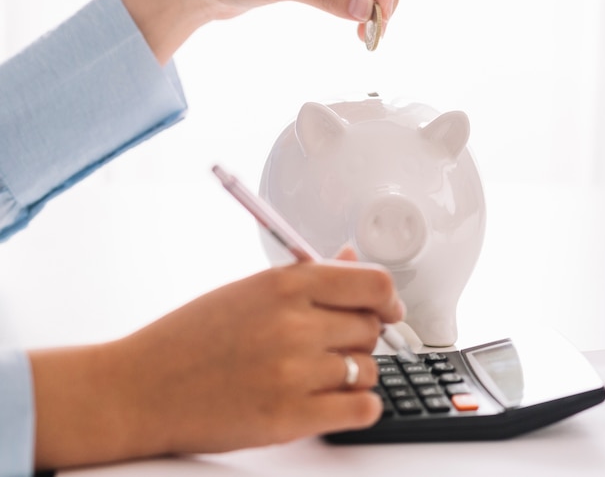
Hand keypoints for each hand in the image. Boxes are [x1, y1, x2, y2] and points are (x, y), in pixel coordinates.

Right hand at [30, 247, 404, 467]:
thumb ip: (308, 275)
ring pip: (367, 369)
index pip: (373, 283)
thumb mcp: (249, 289)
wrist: (141, 387)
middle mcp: (294, 324)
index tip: (387, 307)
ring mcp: (294, 372)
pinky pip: (362, 410)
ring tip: (315, 372)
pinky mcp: (290, 419)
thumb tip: (351, 260)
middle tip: (331, 340)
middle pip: (372, 327)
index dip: (387, 296)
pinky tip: (331, 398)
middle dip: (358, 334)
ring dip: (352, 371)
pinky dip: (357, 405)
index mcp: (284, 284)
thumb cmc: (190, 335)